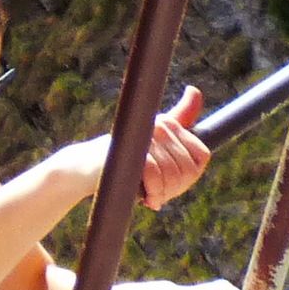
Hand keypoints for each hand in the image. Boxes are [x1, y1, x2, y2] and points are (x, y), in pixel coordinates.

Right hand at [135, 87, 214, 208]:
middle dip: (174, 188)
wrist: (87, 168)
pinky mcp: (128, 147)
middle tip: (157, 194)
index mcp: (168, 124)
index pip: (201, 155)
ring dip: (161, 191)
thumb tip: (194, 90)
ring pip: (171, 172)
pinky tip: (146, 198)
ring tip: (151, 197)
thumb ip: (179, 122)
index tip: (171, 183)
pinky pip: (152, 172)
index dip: (189, 175)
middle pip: (187, 168)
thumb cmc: (124, 158)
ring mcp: (143, 134)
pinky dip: (151, 190)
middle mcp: (158, 124)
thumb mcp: (157, 146)